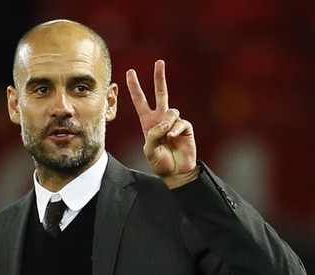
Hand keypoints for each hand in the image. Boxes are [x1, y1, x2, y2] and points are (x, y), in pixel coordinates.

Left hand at [126, 60, 198, 187]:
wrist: (175, 172)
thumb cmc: (160, 163)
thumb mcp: (149, 150)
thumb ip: (153, 135)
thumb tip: (165, 124)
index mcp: (148, 122)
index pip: (140, 101)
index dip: (135, 88)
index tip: (129, 73)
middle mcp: (161, 119)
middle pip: (161, 93)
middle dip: (159, 78)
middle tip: (159, 62)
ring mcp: (174, 122)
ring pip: (171, 111)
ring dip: (167, 123)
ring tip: (166, 136)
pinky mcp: (186, 127)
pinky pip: (181, 123)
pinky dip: (175, 130)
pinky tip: (172, 138)